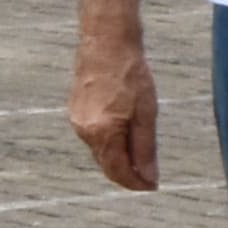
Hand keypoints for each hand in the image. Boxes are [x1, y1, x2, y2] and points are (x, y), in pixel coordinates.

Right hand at [68, 25, 159, 189]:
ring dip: (118, 157)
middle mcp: (84, 131)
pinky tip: (123, 134)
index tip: (152, 186)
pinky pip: (93, 136)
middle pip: (107, 164)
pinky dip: (109, 142)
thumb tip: (149, 177)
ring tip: (140, 157)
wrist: (106, 42)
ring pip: (100, 151)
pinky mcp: (75, 111)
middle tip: (149, 177)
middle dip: (127, 173)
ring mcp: (76, 121)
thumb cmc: (130, 73)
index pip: (118, 171)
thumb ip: (146, 148)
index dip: (136, 183)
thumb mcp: (147, 112)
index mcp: (102, 133)